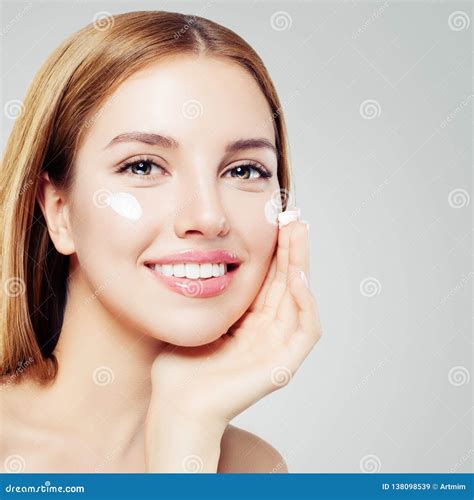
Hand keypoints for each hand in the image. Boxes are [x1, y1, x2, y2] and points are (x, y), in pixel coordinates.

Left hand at [147, 211, 322, 426]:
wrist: (175, 404)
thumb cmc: (179, 365)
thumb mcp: (198, 317)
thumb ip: (210, 292)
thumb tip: (203, 254)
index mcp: (250, 322)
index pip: (270, 279)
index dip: (275, 250)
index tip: (275, 219)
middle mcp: (268, 332)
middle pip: (288, 283)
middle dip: (292, 249)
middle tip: (294, 216)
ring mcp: (278, 349)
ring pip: (300, 299)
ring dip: (301, 266)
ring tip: (298, 233)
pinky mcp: (283, 365)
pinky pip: (306, 330)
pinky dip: (305, 303)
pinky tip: (297, 277)